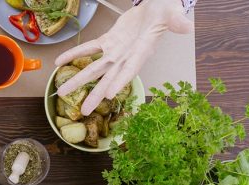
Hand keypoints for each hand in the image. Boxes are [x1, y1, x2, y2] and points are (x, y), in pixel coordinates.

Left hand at [55, 0, 191, 114]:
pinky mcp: (108, 41)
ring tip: (62, 92)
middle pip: (108, 77)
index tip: (109, 95)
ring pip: (94, 67)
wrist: (155, 8)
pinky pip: (88, 49)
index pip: (130, 70)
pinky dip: (74, 55)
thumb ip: (177, 22)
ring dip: (78, 80)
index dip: (120, 82)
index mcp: (142, 52)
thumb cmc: (164, 12)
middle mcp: (126, 56)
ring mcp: (115, 50)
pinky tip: (60, 62)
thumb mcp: (172, 14)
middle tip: (83, 110)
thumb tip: (188, 27)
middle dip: (95, 94)